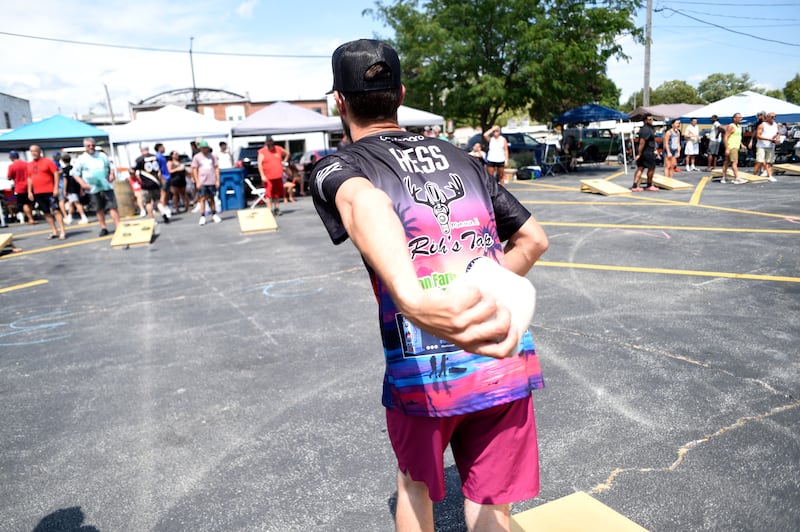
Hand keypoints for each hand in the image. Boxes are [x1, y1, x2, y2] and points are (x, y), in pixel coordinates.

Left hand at [403, 283, 519, 358]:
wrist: (415, 308)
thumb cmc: (441, 319)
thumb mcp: (458, 334)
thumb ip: (476, 334)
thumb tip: (505, 323)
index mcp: (470, 346)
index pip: (501, 352)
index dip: (514, 340)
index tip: (514, 327)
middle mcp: (465, 337)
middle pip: (501, 326)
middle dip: (505, 311)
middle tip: (499, 304)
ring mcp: (459, 323)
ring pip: (490, 305)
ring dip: (489, 295)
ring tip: (481, 294)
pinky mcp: (453, 307)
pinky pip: (476, 292)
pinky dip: (474, 287)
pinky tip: (466, 289)